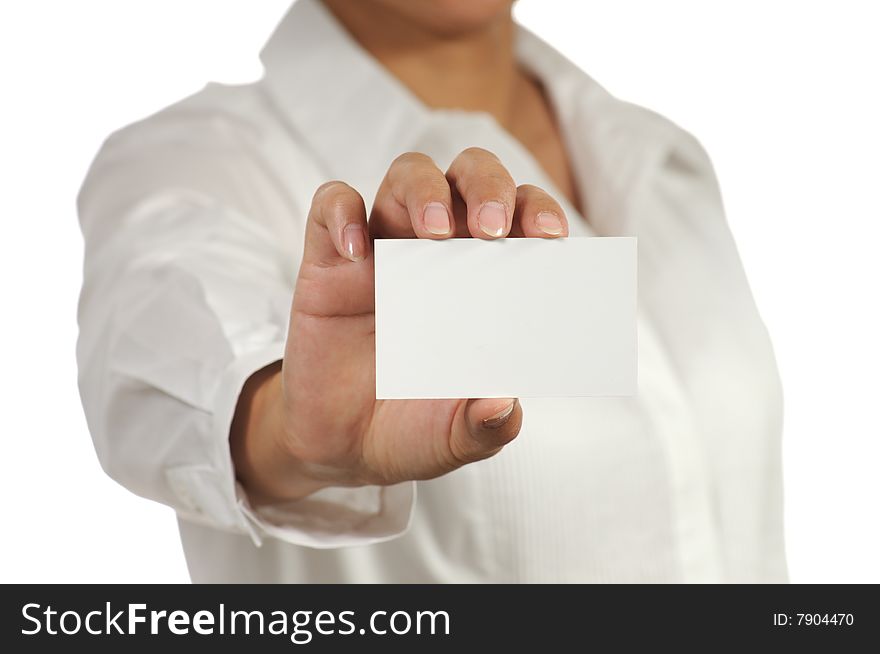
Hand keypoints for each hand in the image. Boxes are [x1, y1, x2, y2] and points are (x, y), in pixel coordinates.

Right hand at [231, 147, 568, 503]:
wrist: (340, 447)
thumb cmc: (411, 428)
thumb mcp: (455, 438)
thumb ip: (484, 427)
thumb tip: (503, 406)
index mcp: (484, 280)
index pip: (519, 217)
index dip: (537, 211)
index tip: (551, 236)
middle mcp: (437, 252)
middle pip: (468, 177)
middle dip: (487, 186)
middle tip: (492, 228)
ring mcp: (383, 250)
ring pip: (407, 175)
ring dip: (425, 191)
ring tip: (434, 234)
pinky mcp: (328, 260)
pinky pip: (332, 206)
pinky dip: (343, 214)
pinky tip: (355, 251)